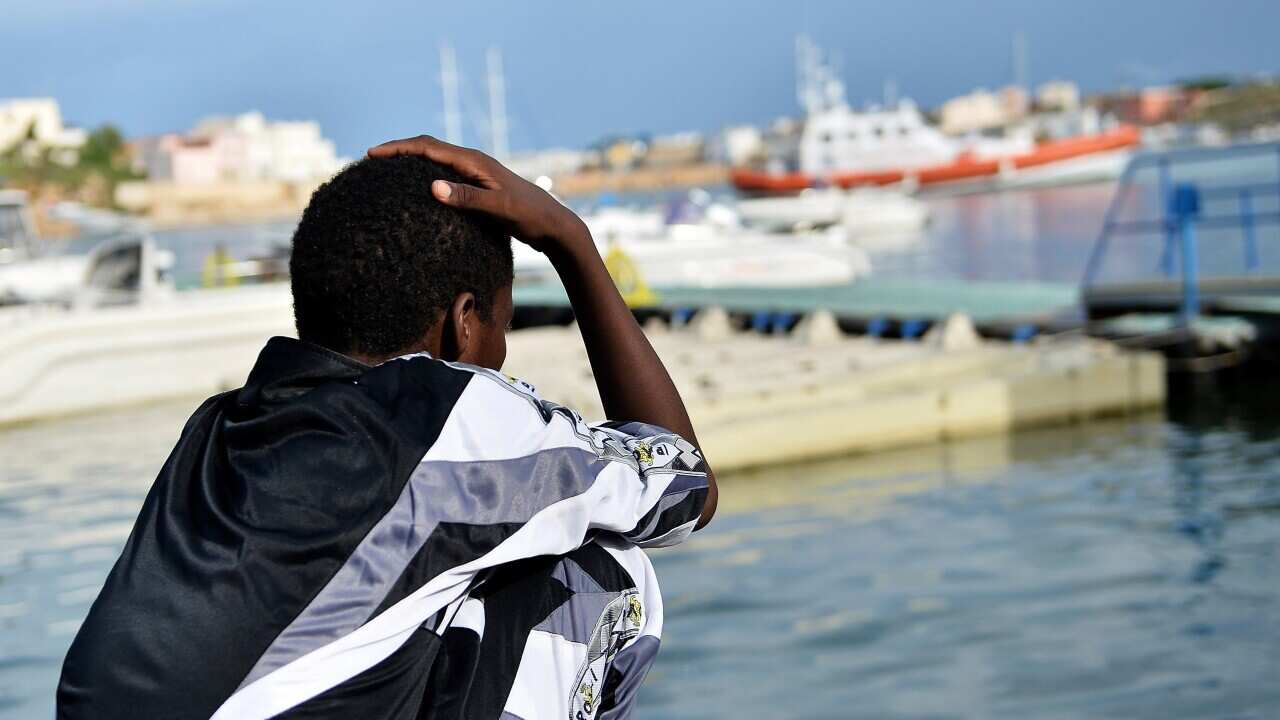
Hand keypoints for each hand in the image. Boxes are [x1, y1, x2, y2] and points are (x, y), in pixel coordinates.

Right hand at [367, 135, 589, 256]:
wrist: (554, 224)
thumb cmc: (529, 216)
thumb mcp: (498, 209)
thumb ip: (467, 198)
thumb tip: (432, 186)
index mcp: (474, 161)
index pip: (428, 148)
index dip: (398, 149)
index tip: (372, 154)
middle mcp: (474, 162)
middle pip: (428, 148)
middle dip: (399, 150)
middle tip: (370, 159)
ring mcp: (477, 173)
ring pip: (436, 160)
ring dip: (411, 161)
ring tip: (386, 170)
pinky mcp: (479, 186)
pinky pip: (446, 174)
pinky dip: (425, 175)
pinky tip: (417, 189)